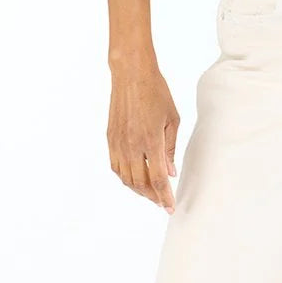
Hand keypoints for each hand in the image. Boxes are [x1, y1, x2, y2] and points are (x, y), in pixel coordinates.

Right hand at [107, 66, 179, 212]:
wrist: (131, 74)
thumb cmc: (156, 92)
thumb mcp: (172, 118)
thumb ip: (170, 147)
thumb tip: (171, 172)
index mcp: (151, 140)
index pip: (159, 178)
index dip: (165, 196)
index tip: (171, 207)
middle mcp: (132, 146)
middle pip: (141, 183)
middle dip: (153, 196)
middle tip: (162, 202)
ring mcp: (118, 143)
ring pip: (126, 178)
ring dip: (138, 190)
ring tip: (150, 192)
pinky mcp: (110, 139)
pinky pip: (116, 167)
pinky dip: (125, 177)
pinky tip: (134, 178)